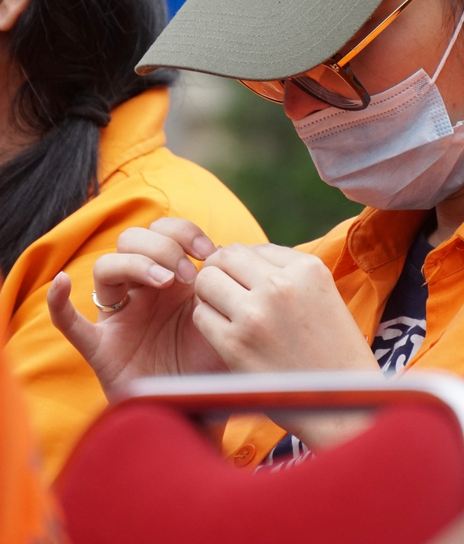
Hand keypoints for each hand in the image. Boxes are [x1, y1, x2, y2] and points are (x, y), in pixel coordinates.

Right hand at [47, 218, 227, 396]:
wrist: (201, 409)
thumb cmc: (212, 361)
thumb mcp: (224, 315)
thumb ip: (224, 284)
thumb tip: (228, 250)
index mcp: (171, 276)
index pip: (163, 230)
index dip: (183, 231)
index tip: (208, 251)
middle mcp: (141, 290)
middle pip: (132, 240)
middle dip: (163, 247)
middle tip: (189, 273)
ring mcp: (119, 317)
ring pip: (106, 267)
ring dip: (136, 264)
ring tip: (166, 282)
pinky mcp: (101, 347)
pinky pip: (70, 323)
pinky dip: (59, 303)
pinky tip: (61, 284)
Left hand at [191, 243, 379, 446]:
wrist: (345, 405)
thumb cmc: (333, 349)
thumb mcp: (323, 294)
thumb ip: (286, 271)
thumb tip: (235, 255)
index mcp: (308, 268)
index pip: (254, 248)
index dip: (245, 266)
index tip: (250, 286)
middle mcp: (281, 285)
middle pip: (225, 256)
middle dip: (220, 271)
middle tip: (226, 292)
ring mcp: (256, 314)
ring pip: (206, 281)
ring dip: (210, 294)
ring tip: (225, 311)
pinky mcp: (236, 345)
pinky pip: (201, 316)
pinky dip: (207, 320)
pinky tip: (226, 333)